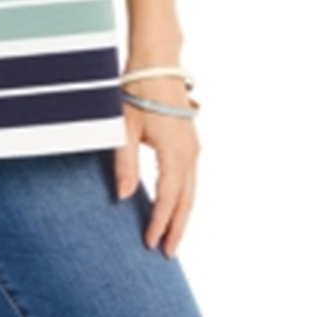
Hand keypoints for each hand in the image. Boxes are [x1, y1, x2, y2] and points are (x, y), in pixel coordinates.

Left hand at [114, 77, 199, 258]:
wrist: (156, 63)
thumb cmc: (137, 91)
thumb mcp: (124, 128)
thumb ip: (125, 164)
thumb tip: (125, 197)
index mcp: (175, 153)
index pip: (168, 199)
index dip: (160, 223)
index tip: (150, 243)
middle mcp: (190, 153)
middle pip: (186, 201)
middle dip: (177, 228)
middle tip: (167, 252)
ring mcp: (192, 146)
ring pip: (191, 190)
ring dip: (182, 214)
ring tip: (172, 235)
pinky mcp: (189, 140)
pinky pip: (189, 176)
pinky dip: (183, 196)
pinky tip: (174, 204)